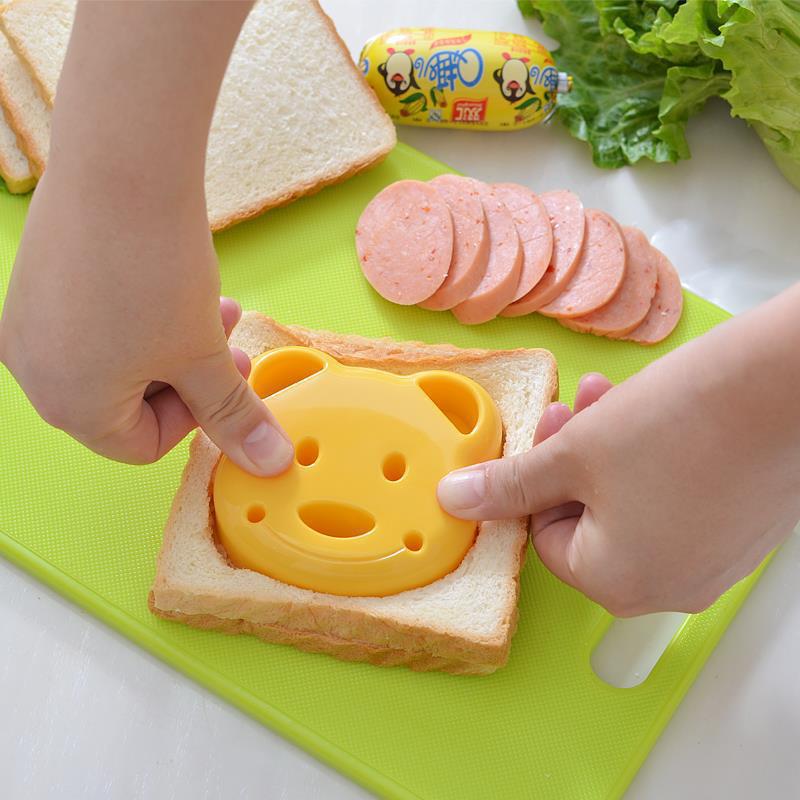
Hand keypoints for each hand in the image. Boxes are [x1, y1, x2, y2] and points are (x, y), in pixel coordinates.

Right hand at [0, 1, 291, 474]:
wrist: (122, 164)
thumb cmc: (156, 269)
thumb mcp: (204, 357)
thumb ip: (234, 416)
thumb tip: (269, 462)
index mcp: (70, 407)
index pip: (141, 446)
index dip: (197, 419)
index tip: (229, 378)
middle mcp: (34, 373)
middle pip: (128, 403)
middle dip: (188, 375)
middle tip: (227, 339)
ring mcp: (27, 325)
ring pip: (115, 360)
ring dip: (171, 342)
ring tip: (209, 301)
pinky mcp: (36, 284)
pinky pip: (93, 322)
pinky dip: (137, 315)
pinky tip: (167, 278)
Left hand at [438, 289, 799, 615]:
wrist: (784, 387)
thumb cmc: (676, 424)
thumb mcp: (572, 453)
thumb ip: (509, 486)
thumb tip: (455, 502)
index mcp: (619, 582)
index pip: (547, 541)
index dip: (537, 482)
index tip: (546, 433)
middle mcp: (670, 587)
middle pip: (591, 524)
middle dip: (572, 460)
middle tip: (574, 410)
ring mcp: (712, 563)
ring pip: (633, 508)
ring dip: (609, 453)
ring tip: (613, 399)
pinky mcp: (741, 532)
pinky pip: (678, 505)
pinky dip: (656, 465)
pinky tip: (658, 416)